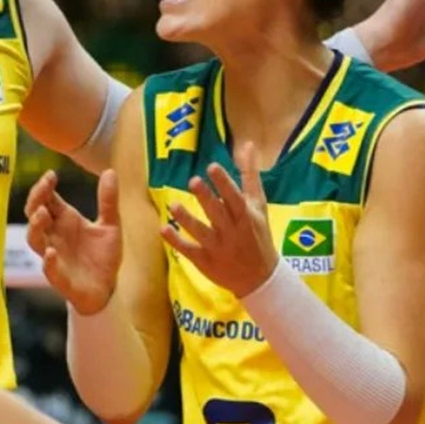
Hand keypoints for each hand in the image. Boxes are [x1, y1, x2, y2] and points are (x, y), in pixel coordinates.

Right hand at [24, 169, 120, 314]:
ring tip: (42, 214)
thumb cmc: (103, 256)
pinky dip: (48, 262)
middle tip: (43, 188)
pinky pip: (49, 269)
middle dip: (35, 200)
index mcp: (64, 220)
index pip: (47, 198)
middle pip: (34, 214)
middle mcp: (54, 235)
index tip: (51, 175)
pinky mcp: (60, 278)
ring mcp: (54, 255)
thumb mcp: (111, 225)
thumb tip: (111, 171)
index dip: (44, 186)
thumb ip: (108, 200)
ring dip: (35, 227)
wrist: (107, 289)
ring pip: (34, 239)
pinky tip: (51, 253)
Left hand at [160, 144, 279, 298]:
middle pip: (218, 213)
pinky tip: (163, 229)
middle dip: (206, 198)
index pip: (234, 197)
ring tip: (174, 205)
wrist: (261, 278)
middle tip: (193, 181)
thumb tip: (248, 144)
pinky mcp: (205, 261)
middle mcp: (232, 231)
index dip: (224, 183)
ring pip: (201, 232)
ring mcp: (218, 248)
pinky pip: (189, 251)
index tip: (212, 166)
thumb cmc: (258, 234)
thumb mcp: (258, 205)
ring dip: (188, 220)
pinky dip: (177, 242)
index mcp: (245, 216)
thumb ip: (250, 175)